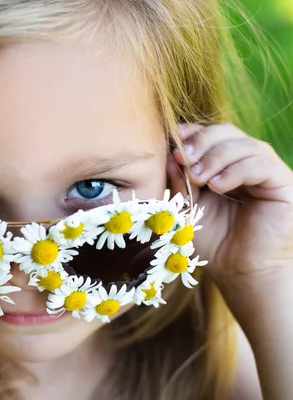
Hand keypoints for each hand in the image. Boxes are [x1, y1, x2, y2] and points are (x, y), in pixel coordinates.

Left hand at [168, 123, 292, 285]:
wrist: (239, 270)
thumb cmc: (212, 239)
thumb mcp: (187, 207)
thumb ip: (179, 182)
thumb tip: (170, 155)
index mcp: (222, 163)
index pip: (209, 135)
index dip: (191, 134)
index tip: (172, 142)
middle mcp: (246, 162)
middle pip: (226, 132)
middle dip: (201, 142)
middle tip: (183, 158)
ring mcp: (267, 171)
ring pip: (245, 145)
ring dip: (216, 157)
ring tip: (198, 178)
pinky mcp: (283, 184)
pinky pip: (261, 165)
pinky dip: (235, 171)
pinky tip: (217, 186)